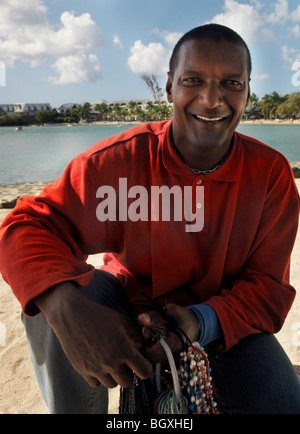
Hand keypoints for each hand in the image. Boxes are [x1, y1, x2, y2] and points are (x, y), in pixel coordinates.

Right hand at [34, 282, 152, 388]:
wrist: (71, 315)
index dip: (146, 367)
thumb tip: (144, 343)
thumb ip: (136, 334)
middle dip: (129, 372)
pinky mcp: (83, 371)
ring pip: (112, 385)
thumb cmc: (98, 315)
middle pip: (128, 382)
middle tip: (124, 361)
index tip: (142, 362)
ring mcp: (96, 369)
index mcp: (124, 349)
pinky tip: (98, 363)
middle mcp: (111, 362)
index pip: (145, 371)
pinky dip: (99, 377)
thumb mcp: (122, 321)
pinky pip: (96, 384)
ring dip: (114, 376)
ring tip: (110, 361)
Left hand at [138, 303, 198, 364]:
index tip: (142, 332)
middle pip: (150, 359)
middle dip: (143, 345)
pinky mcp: (168, 354)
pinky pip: (156, 354)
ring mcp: (170, 356)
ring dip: (146, 344)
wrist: (197, 323)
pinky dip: (151, 345)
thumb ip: (156, 316)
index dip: (142, 347)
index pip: (152, 356)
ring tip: (148, 330)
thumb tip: (141, 318)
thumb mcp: (171, 311)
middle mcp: (171, 355)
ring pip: (152, 357)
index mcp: (173, 346)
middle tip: (144, 331)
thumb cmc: (185, 317)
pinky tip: (153, 335)